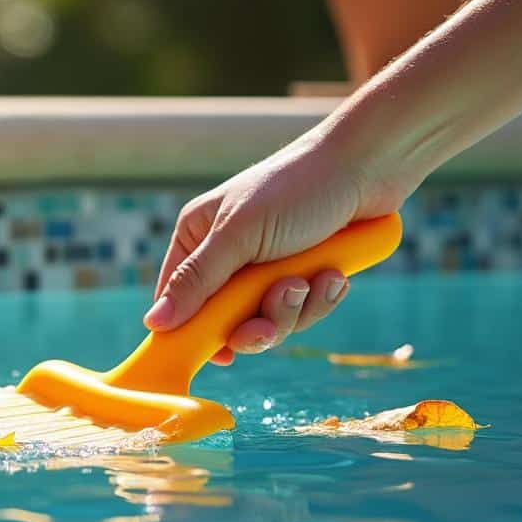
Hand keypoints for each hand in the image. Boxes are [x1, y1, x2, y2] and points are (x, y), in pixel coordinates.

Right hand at [144, 134, 408, 364]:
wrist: (368, 168)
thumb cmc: (296, 188)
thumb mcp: (238, 236)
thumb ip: (196, 281)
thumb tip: (154, 323)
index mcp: (199, 237)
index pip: (176, 297)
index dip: (191, 329)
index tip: (216, 353)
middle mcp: (229, 256)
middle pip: (226, 320)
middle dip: (256, 323)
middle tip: (269, 323)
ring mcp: (267, 268)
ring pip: (269, 321)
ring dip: (294, 309)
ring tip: (310, 279)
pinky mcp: (304, 275)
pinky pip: (304, 312)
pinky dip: (320, 298)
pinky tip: (334, 274)